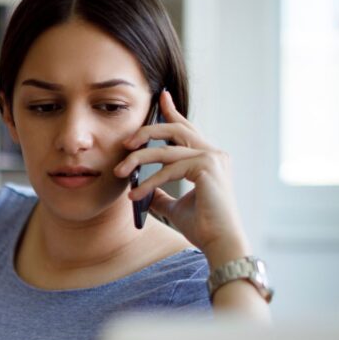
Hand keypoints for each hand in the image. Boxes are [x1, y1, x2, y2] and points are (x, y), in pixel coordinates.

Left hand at [114, 90, 251, 268]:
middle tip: (126, 143)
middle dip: (146, 133)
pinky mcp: (207, 168)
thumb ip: (162, 195)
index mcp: (209, 158)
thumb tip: (144, 191)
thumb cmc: (202, 226)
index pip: (187, 129)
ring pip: (166, 149)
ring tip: (119, 173)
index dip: (173, 112)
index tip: (161, 97)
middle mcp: (214, 153)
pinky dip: (149, 182)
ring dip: (138, 160)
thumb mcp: (174, 207)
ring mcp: (213, 158)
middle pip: (175, 130)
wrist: (219, 242)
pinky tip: (135, 195)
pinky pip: (169, 168)